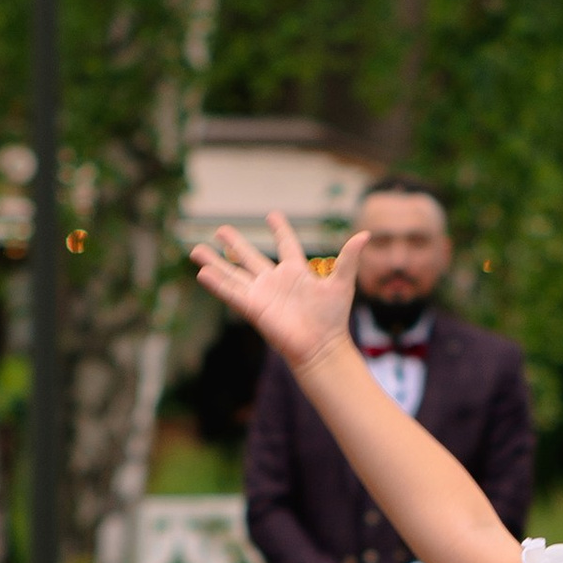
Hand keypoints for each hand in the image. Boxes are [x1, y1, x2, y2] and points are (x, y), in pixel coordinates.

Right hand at [189, 208, 365, 374]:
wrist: (321, 347)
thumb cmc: (333, 319)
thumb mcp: (342, 283)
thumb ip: (349, 259)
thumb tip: (366, 234)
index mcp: (296, 272)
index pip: (286, 245)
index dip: (280, 230)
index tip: (272, 215)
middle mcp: (275, 281)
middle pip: (250, 258)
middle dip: (234, 244)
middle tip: (220, 229)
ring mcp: (262, 295)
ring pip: (233, 274)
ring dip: (215, 263)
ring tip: (195, 250)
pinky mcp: (253, 308)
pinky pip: (232, 293)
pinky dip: (217, 283)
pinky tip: (201, 273)